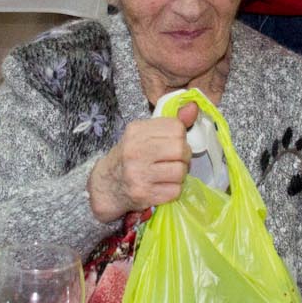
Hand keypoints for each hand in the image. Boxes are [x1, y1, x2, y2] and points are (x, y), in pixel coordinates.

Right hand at [87, 103, 197, 222]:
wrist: (108, 183)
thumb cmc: (130, 156)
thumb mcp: (145, 134)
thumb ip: (171, 123)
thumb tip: (193, 108)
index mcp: (137, 131)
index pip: (176, 128)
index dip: (181, 137)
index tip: (173, 144)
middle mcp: (135, 150)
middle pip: (181, 149)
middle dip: (184, 157)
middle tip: (176, 161)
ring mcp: (138, 174)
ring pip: (180, 171)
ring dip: (180, 175)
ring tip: (169, 174)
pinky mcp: (143, 194)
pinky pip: (175, 191)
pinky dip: (173, 190)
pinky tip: (163, 186)